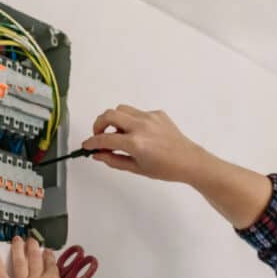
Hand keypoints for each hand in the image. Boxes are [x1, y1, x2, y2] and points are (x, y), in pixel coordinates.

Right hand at [82, 104, 210, 183]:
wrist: (189, 161)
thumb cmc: (166, 168)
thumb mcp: (136, 168)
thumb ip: (114, 160)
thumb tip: (98, 155)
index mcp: (135, 143)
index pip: (104, 139)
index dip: (91, 142)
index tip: (87, 145)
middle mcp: (141, 126)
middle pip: (109, 114)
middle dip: (98, 124)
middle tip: (99, 135)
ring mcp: (150, 117)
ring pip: (122, 109)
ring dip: (114, 120)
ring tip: (117, 134)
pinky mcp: (157, 114)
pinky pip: (137, 112)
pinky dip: (131, 121)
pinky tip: (137, 134)